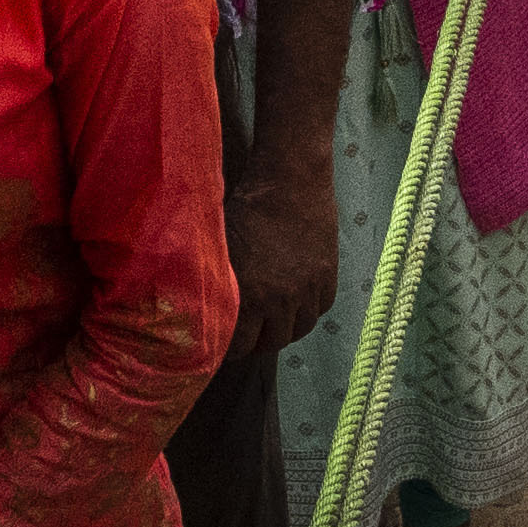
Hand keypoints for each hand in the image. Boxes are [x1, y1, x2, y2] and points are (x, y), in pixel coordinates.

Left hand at [229, 144, 339, 353]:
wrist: (289, 178)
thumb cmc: (244, 206)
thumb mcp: (219, 247)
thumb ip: (214, 283)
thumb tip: (199, 307)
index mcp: (248, 295)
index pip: (240, 346)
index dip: (231, 348)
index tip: (225, 344)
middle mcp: (280, 299)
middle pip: (273, 343)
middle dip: (258, 342)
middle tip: (250, 334)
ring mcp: (308, 288)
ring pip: (299, 329)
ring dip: (285, 329)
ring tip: (273, 321)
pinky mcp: (328, 275)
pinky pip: (321, 308)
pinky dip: (308, 310)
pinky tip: (295, 302)